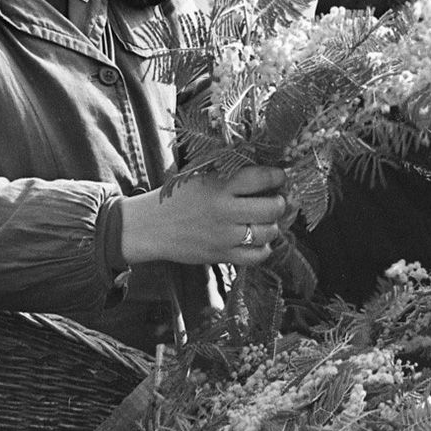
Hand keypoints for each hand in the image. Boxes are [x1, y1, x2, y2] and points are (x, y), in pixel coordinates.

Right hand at [119, 165, 289, 266]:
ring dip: (273, 226)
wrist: (150, 226)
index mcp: (219, 184)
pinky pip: (257, 256)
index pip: (262, 177)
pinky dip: (264, 249)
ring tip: (266, 220)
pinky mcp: (221, 255)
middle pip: (272, 207)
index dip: (278, 176)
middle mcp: (224, 210)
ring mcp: (224, 235)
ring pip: (268, 232)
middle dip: (280, 203)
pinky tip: (259, 240)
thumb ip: (231, 174)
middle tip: (277, 200)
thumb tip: (267, 173)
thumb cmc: (177, 197)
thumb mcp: (201, 176)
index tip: (280, 177)